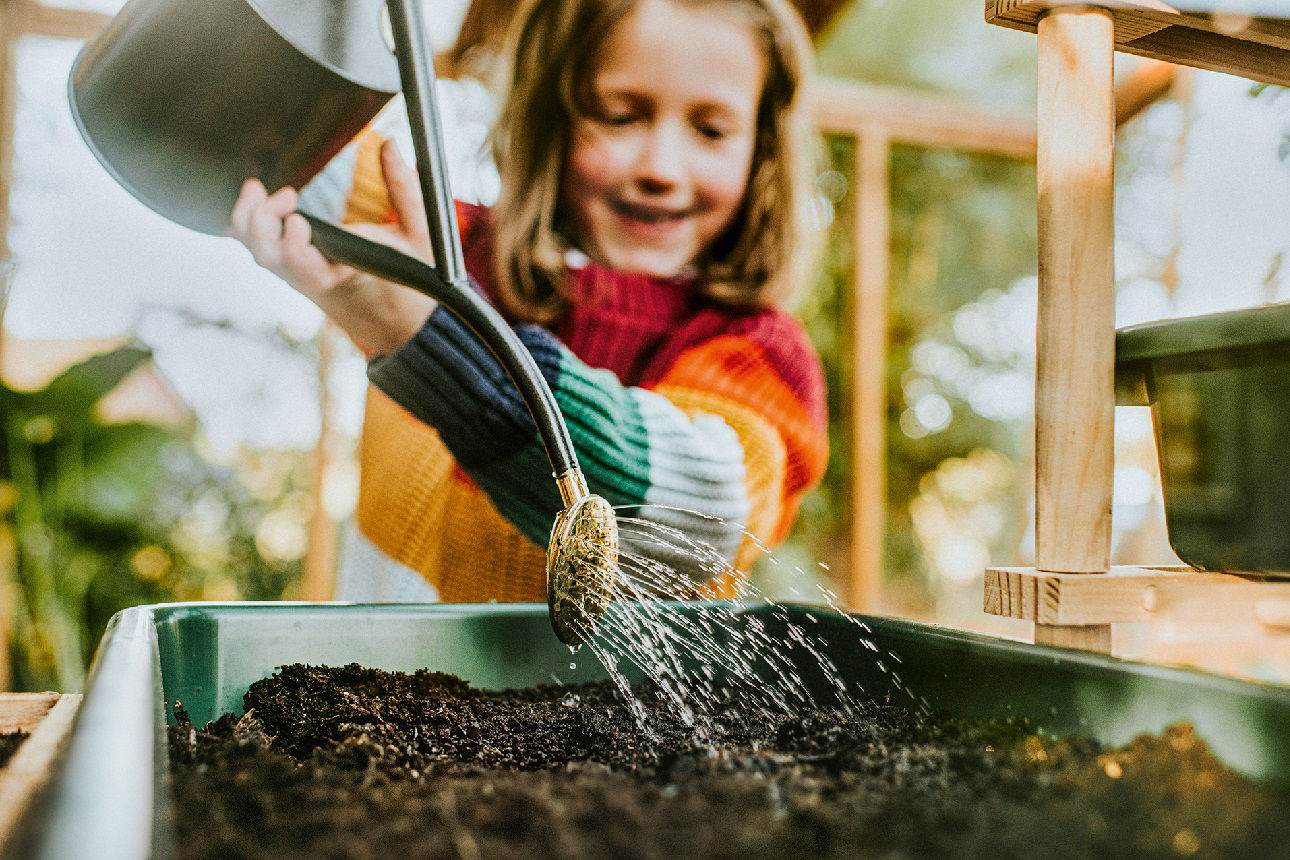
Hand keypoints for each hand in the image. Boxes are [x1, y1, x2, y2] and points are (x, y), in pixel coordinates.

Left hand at [229, 140, 437, 354]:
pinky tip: (250, 202)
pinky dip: (244, 227)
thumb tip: (389, 143)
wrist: (397, 322)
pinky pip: (257, 251)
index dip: (293, 245)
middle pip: (270, 258)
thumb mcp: (420, 233)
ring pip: (259, 254)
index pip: (308, 268)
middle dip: (264, 222)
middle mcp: (315, 278)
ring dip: (249, 220)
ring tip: (257, 189)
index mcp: (347, 275)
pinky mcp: (291, 270)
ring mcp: (299, 276)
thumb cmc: (410, 278)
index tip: (297, 216)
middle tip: (287, 193)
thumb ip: (403, 187)